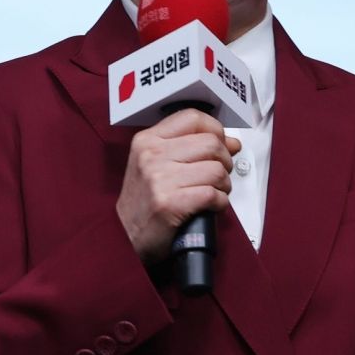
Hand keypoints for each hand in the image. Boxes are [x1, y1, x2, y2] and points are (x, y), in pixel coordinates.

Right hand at [117, 109, 241, 263]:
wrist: (123, 237)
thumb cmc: (142, 202)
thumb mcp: (155, 164)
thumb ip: (190, 148)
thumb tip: (231, 142)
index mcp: (147, 140)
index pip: (192, 117)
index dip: (215, 129)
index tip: (220, 142)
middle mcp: (152, 155)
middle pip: (211, 143)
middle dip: (225, 161)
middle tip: (219, 174)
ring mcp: (160, 179)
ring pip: (216, 169)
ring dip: (224, 184)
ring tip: (215, 192)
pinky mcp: (170, 204)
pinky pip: (213, 195)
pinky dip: (220, 203)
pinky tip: (211, 206)